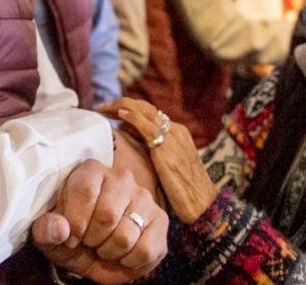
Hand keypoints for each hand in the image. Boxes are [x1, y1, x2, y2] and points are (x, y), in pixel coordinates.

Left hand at [31, 157, 167, 283]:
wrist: (93, 253)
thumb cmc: (69, 236)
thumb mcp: (49, 234)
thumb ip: (46, 230)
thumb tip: (60, 229)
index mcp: (91, 171)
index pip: (86, 191)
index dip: (76, 222)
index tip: (71, 235)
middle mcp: (121, 178)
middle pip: (108, 215)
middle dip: (92, 239)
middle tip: (89, 241)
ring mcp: (144, 198)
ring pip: (126, 236)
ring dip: (109, 252)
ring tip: (104, 246)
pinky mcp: (160, 221)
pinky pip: (145, 250)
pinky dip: (129, 262)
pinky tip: (122, 255)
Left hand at [99, 98, 217, 223]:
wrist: (203, 203)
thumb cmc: (185, 192)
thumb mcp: (169, 167)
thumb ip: (155, 154)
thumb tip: (134, 149)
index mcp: (176, 133)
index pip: (149, 113)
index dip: (129, 109)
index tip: (111, 112)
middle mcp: (175, 130)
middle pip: (144, 107)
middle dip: (121, 103)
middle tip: (102, 106)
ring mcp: (172, 136)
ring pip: (144, 110)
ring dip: (121, 105)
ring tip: (103, 108)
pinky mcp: (167, 147)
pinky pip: (147, 125)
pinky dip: (132, 117)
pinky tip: (119, 115)